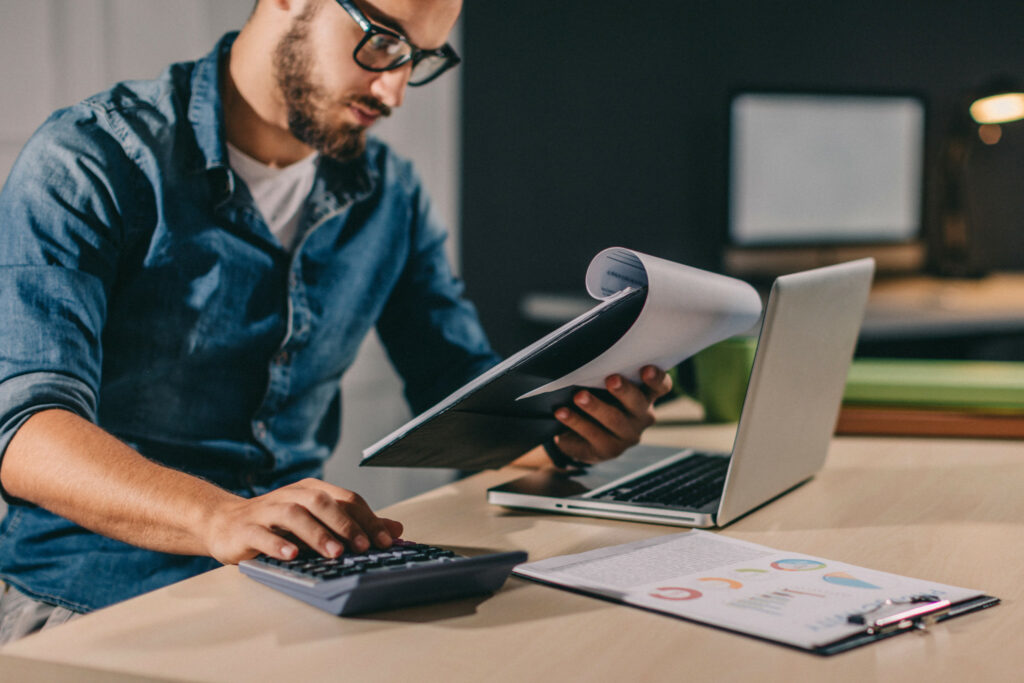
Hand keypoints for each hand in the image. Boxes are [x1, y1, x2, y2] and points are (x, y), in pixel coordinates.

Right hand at [202, 478, 403, 564]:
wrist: (224, 523)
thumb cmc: (278, 525)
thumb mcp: (317, 522)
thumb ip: (355, 525)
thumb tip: (395, 529)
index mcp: (312, 491)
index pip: (346, 499)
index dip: (368, 520)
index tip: (386, 541)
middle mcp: (291, 496)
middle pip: (323, 503)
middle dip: (346, 525)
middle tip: (364, 547)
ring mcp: (268, 510)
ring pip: (295, 516)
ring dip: (318, 534)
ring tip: (335, 553)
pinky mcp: (247, 529)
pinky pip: (264, 534)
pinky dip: (279, 544)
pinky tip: (293, 555)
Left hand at [551, 365, 672, 465]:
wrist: (583, 437)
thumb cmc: (597, 398)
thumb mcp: (603, 385)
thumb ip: (605, 372)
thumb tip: (587, 355)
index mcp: (646, 395)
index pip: (661, 386)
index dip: (656, 378)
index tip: (646, 368)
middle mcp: (642, 416)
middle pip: (638, 402)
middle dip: (624, 390)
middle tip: (611, 379)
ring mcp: (627, 435)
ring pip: (614, 420)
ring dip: (595, 406)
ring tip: (578, 396)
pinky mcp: (610, 450)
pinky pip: (592, 434)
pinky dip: (575, 421)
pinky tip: (561, 412)